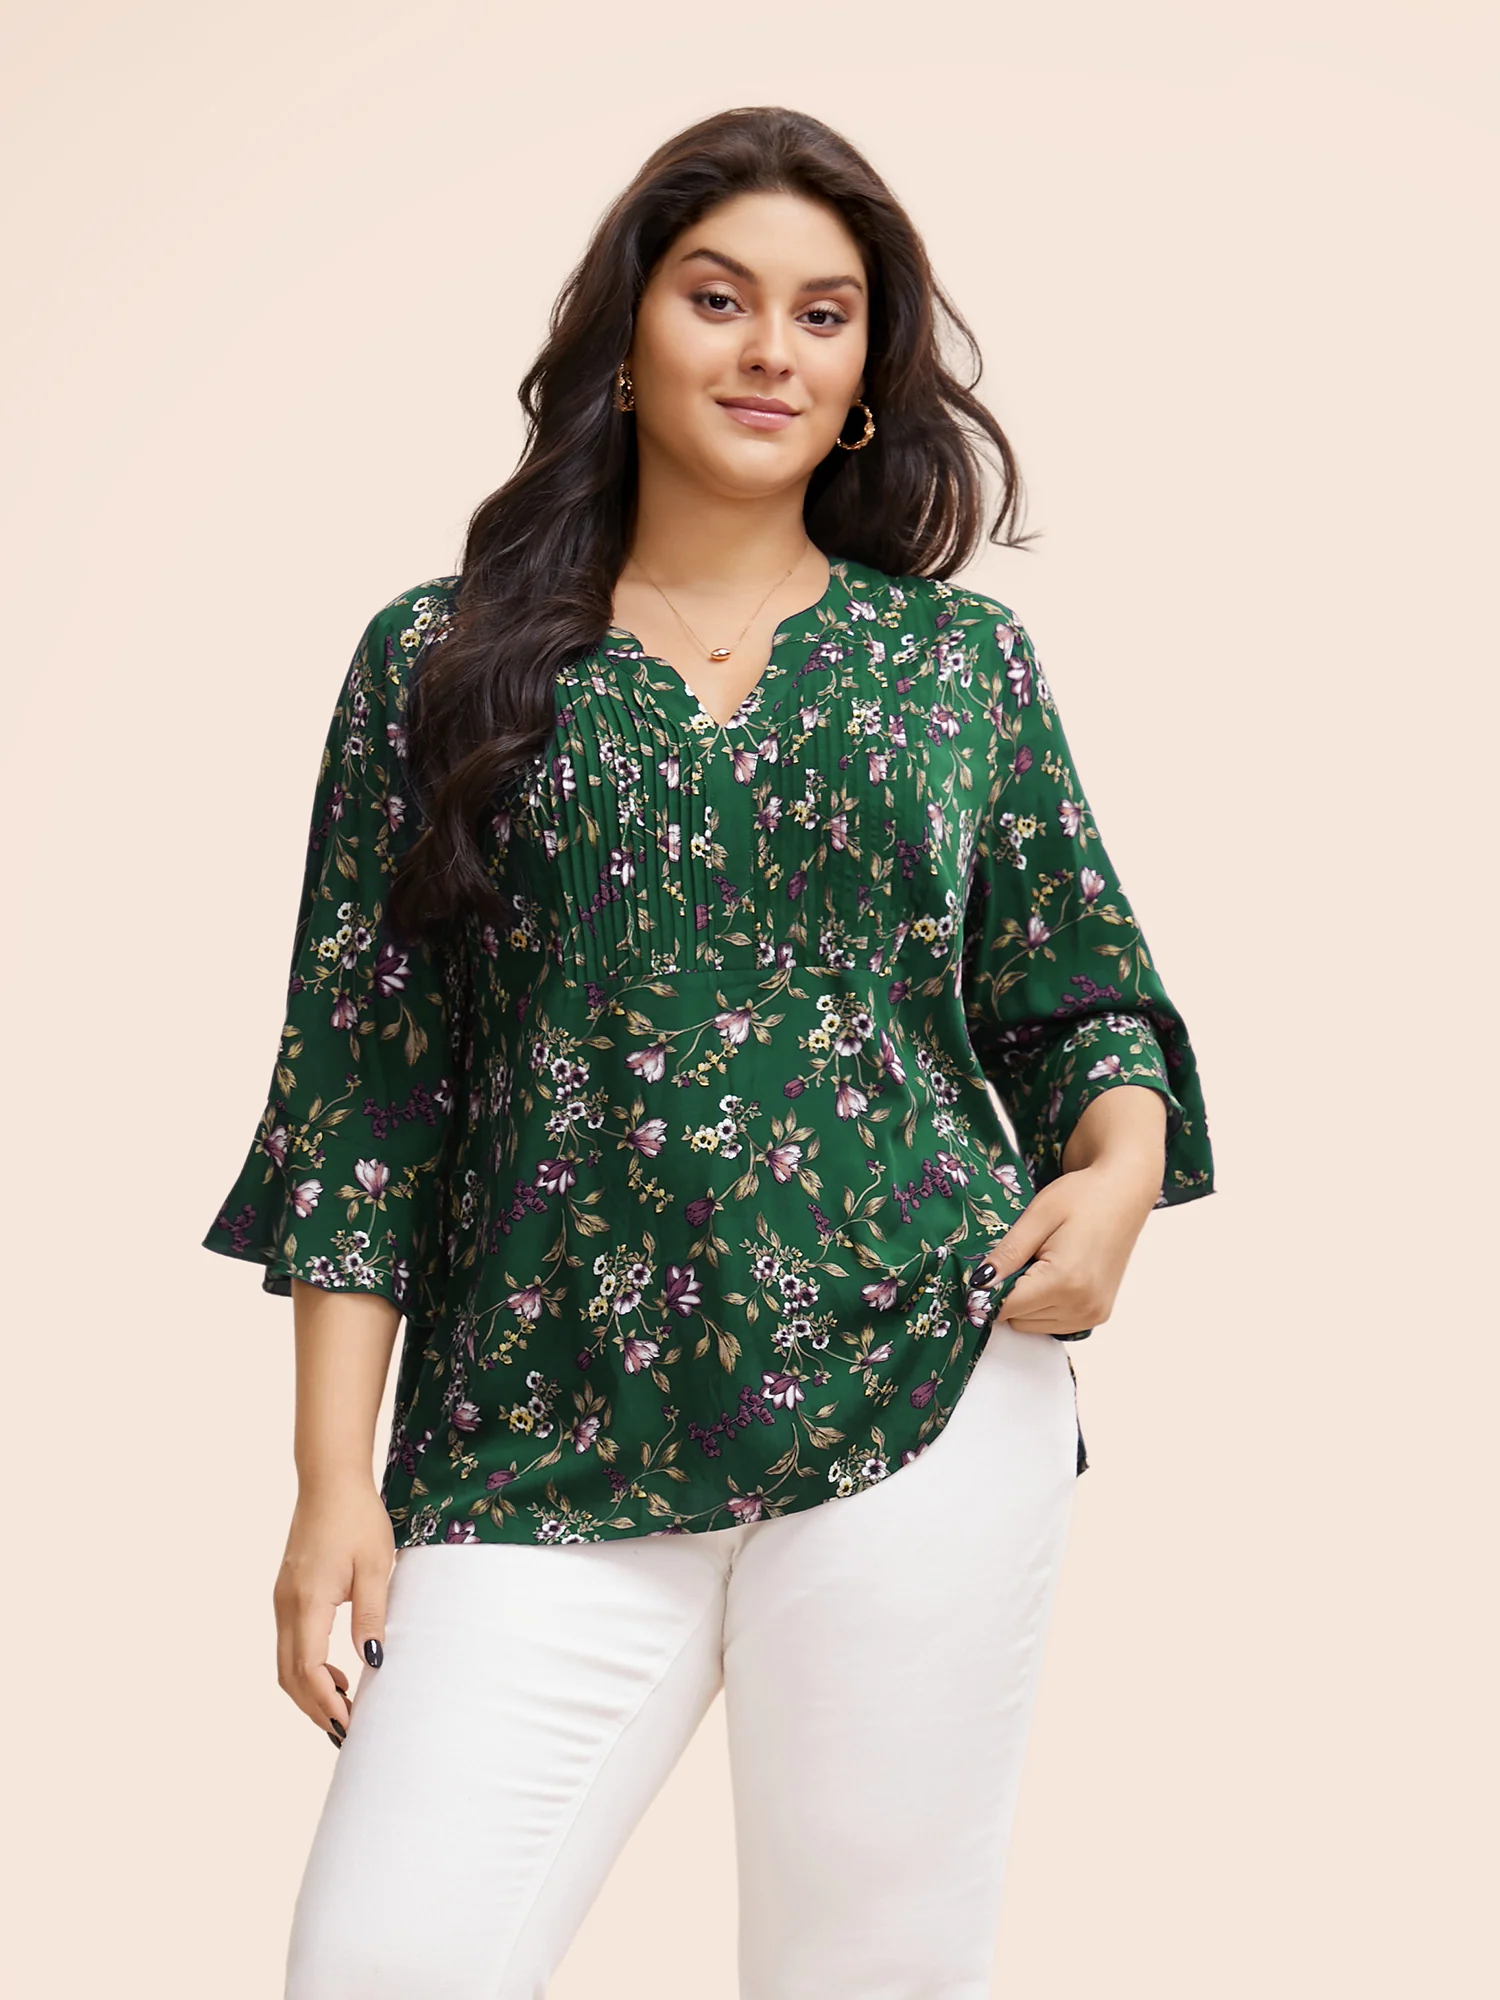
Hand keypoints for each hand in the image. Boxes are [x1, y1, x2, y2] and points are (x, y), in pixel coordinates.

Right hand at [274, 1477, 394, 1744]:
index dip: (327, 1703)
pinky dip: (306, 1669)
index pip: (308, 1670)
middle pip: (289, 1675)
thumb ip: (370, 1615)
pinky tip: (336, 1674)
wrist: (329, 1482)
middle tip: (347, 1732)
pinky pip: (289, 1644)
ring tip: (344, 1709)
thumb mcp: (374, 1567)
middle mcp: (286, 1606)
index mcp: (307, 1602)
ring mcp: (282, 1600)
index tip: (350, 1726)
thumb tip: (372, 1661)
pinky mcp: (287, 1595)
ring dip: (309, 1691)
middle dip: (315, 1708)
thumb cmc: (357, 1519)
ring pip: (285, 1663)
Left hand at [975, 1158, 1161, 1335]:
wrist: (1124, 1192)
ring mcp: (1094, 1314)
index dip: (987, 1291)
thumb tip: (978, 1284)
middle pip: (1018, 1319)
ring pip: (1034, 1325)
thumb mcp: (1037, 1217)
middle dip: (1010, 1293)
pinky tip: (1054, 1276)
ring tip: (1042, 1264)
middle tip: (1023, 1257)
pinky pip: (1055, 1323)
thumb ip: (1007, 1254)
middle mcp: (1082, 1305)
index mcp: (1065, 1281)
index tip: (986, 1269)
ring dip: (1028, 1302)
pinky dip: (1045, 1306)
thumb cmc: (1082, 1196)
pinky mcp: (1099, 1314)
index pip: (1005, 1307)